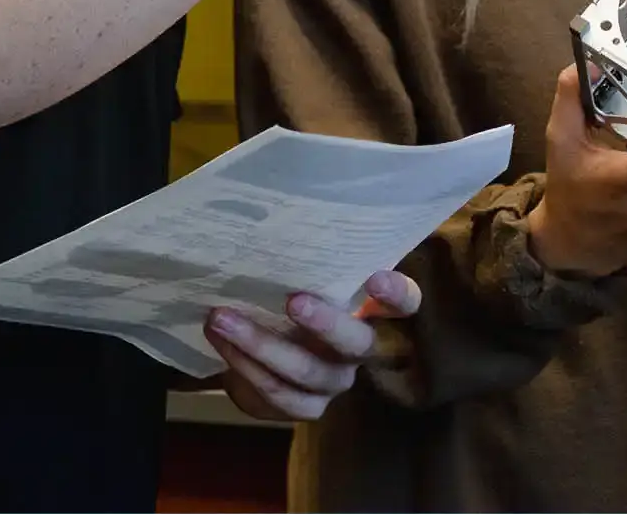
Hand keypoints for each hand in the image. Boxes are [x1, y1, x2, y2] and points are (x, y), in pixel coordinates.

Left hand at [202, 269, 417, 421]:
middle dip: (325, 324)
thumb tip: (275, 218)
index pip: (405, 303)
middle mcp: (362, 351)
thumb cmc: (290, 295)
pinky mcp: (307, 408)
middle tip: (292, 300)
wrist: (262, 346)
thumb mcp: (304, 279)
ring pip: (306, 371)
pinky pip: (278, 395)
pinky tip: (223, 345)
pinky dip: (246, 368)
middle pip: (357, 344)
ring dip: (261, 345)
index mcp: (373, 312)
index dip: (397, 295)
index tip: (374, 278)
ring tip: (221, 318)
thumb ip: (307, 263)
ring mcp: (335, 383)